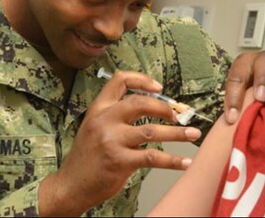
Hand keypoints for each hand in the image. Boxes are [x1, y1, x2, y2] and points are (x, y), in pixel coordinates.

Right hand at [38, 70, 201, 216]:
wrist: (71, 185)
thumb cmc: (87, 156)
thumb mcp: (94, 126)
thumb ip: (116, 115)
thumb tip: (153, 107)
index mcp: (99, 109)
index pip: (120, 81)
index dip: (142, 80)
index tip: (159, 88)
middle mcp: (105, 121)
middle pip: (140, 102)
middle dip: (165, 107)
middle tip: (178, 114)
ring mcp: (112, 141)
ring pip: (152, 131)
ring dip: (177, 133)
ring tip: (193, 134)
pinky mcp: (120, 161)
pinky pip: (153, 158)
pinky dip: (173, 160)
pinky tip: (185, 162)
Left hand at [223, 50, 264, 123]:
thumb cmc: (257, 94)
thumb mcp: (245, 97)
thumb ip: (239, 107)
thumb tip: (228, 128)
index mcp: (246, 64)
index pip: (237, 76)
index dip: (234, 97)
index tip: (233, 118)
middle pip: (263, 63)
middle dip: (262, 79)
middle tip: (262, 98)